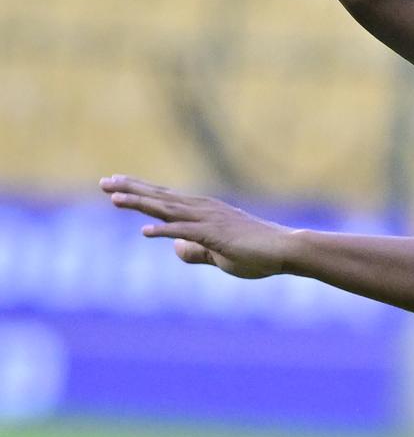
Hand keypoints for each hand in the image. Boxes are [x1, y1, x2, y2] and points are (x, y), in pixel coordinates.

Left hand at [100, 175, 293, 278]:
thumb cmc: (257, 252)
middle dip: (131, 190)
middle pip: (160, 198)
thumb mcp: (218, 254)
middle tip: (103, 182)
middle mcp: (203, 210)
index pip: (164, 199)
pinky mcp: (217, 235)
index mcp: (203, 212)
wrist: (285, 250)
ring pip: (168, 210)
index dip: (139, 192)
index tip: (115, 184)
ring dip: (140, 204)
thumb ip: (196, 250)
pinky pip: (187, 232)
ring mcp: (209, 221)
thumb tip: (174, 247)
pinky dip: (166, 231)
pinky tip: (146, 232)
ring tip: (114, 198)